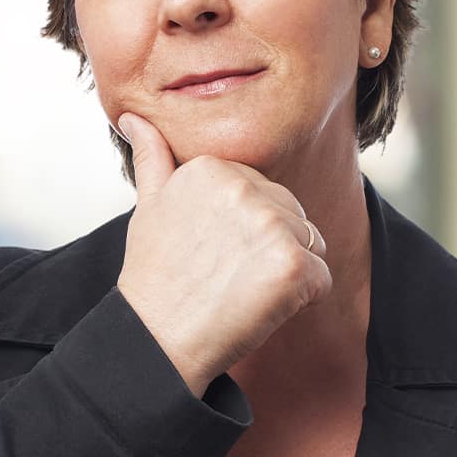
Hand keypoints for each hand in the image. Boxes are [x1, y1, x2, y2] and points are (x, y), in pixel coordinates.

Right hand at [114, 112, 332, 398]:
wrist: (156, 340)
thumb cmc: (154, 276)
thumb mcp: (149, 206)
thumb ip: (152, 156)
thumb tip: (134, 116)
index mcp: (213, 166)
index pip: (263, 192)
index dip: (243, 231)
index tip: (208, 252)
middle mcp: (244, 187)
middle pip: (291, 215)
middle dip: (269, 249)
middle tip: (223, 275)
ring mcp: (270, 224)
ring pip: (310, 244)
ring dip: (285, 274)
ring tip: (239, 290)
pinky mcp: (293, 264)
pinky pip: (322, 279)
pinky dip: (300, 301)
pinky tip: (258, 308)